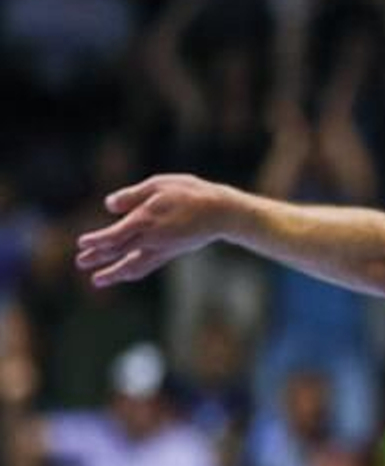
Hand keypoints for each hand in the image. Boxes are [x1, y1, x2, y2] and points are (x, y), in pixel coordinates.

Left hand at [75, 174, 242, 286]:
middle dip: (98, 258)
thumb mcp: (160, 185)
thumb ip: (133, 195)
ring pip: (133, 265)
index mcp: (146, 220)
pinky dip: (132, 272)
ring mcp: (162, 248)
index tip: (81, 244)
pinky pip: (147, 266)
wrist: (222, 213)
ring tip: (98, 280)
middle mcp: (152, 238)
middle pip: (119, 252)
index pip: (115, 235)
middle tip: (80, 263)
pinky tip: (125, 273)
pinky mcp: (171, 252)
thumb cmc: (191, 193)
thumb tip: (109, 206)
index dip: (97, 241)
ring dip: (114, 274)